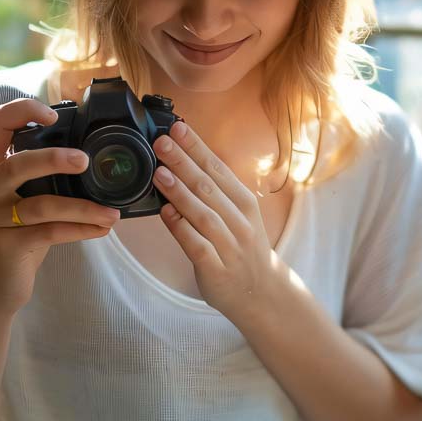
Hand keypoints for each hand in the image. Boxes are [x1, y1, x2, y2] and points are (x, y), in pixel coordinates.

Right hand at [0, 98, 119, 314]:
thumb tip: (92, 157)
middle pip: (18, 163)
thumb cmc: (19, 236)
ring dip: (82, 207)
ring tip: (112, 213)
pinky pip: (48, 233)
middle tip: (87, 162)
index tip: (54, 116)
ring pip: (40, 205)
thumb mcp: (24, 199)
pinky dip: (80, 230)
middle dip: (55, 159)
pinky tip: (102, 229)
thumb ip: (42, 176)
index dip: (22, 110)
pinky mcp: (5, 246)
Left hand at [153, 121, 288, 319]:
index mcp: (244, 203)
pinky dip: (182, 229)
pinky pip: (197, 246)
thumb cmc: (243, 248)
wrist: (262, 293)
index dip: (197, 147)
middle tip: (162, 142)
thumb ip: (215, 193)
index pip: (218, 169)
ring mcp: (230, 246)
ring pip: (203, 214)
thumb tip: (182, 163)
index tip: (178, 128)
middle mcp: (240, 221)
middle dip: (183, 162)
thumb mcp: (239, 215)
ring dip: (180, 192)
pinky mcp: (217, 269)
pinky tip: (166, 214)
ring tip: (159, 173)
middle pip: (209, 187)